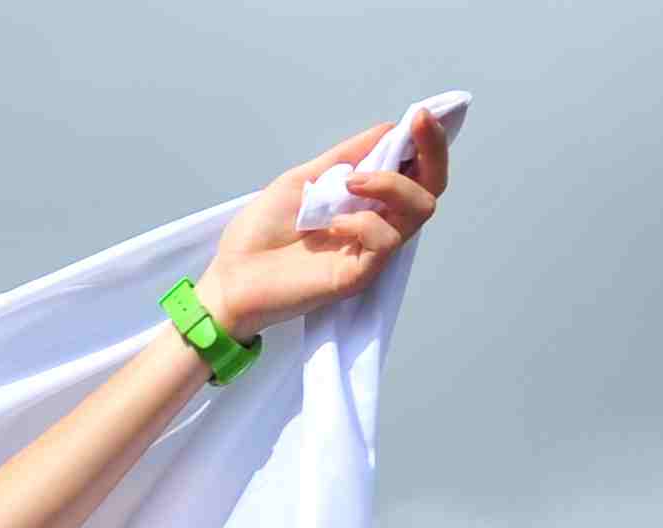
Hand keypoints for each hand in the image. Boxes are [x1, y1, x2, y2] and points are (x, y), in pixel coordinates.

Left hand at [193, 110, 449, 339]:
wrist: (230, 278)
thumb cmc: (260, 233)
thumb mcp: (303, 179)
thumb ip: (346, 157)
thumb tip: (388, 128)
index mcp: (366, 201)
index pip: (415, 171)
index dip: (427, 142)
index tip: (420, 114)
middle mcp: (377, 223)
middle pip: (430, 188)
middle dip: (432, 150)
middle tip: (417, 124)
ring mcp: (371, 250)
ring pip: (419, 210)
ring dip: (391, 184)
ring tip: (350, 183)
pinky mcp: (359, 275)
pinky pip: (386, 240)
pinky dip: (364, 222)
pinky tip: (332, 224)